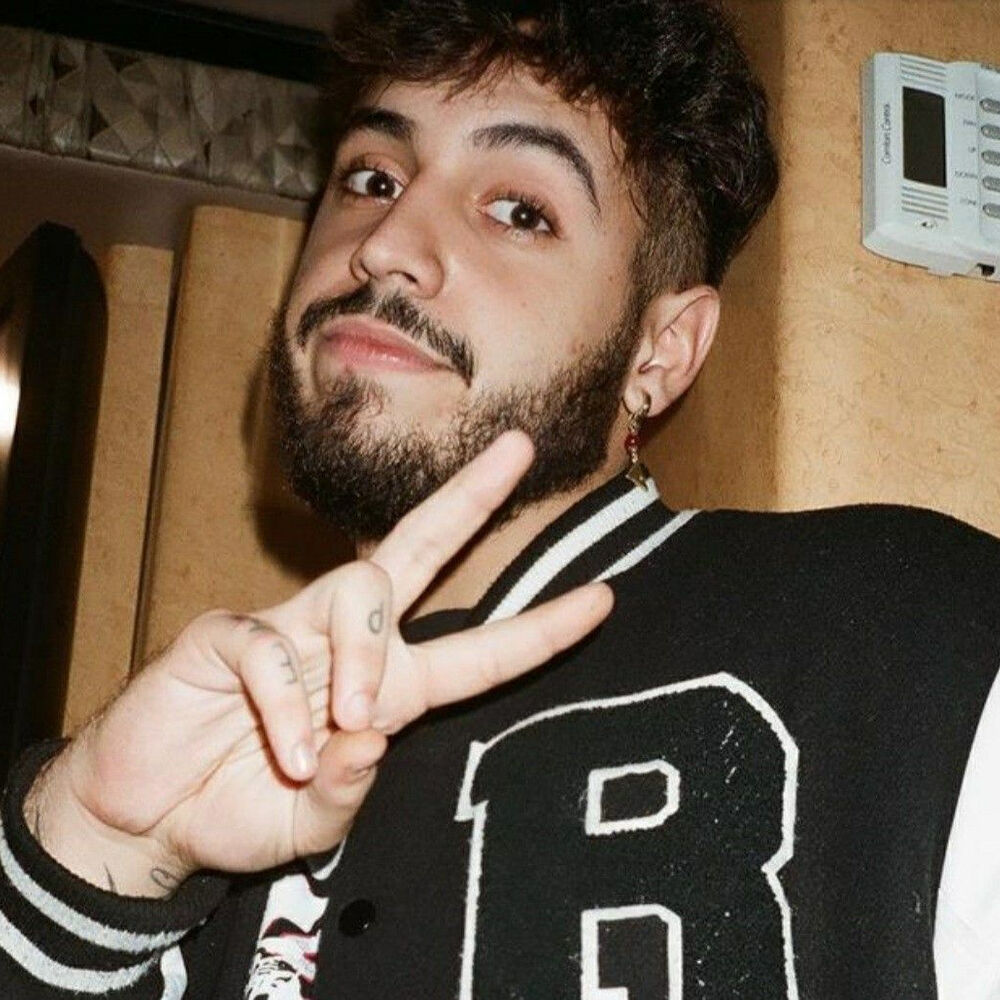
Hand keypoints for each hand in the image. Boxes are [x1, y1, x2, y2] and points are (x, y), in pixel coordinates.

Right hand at [26, 432, 612, 896]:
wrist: (145, 822)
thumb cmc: (237, 810)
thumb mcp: (312, 826)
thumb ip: (350, 792)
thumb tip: (372, 739)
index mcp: (387, 690)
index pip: (477, 648)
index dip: (540, 627)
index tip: (603, 599)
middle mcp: (346, 644)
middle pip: (416, 549)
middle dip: (469, 498)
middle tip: (519, 449)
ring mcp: (288, 630)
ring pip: (357, 590)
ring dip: (365, 653)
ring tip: (349, 718)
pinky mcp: (227, 636)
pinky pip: (269, 645)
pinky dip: (284, 702)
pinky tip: (282, 747)